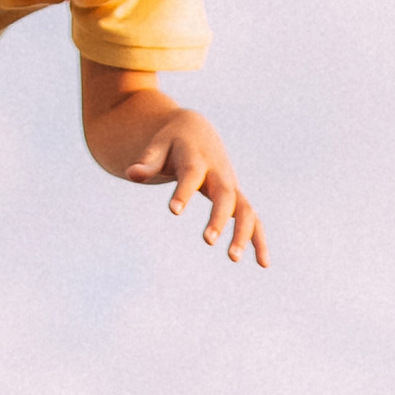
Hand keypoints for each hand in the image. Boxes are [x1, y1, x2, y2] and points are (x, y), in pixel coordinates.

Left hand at [122, 107, 265, 263]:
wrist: (196, 130)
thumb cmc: (171, 143)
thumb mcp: (157, 148)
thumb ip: (147, 162)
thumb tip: (131, 173)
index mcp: (196, 158)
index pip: (191, 174)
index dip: (183, 191)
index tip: (174, 210)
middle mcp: (219, 172)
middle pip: (225, 195)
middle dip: (218, 217)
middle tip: (207, 241)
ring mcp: (231, 185)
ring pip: (244, 209)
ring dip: (243, 233)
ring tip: (232, 258)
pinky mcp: (237, 197)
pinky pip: (253, 219)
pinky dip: (259, 240)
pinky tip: (263, 264)